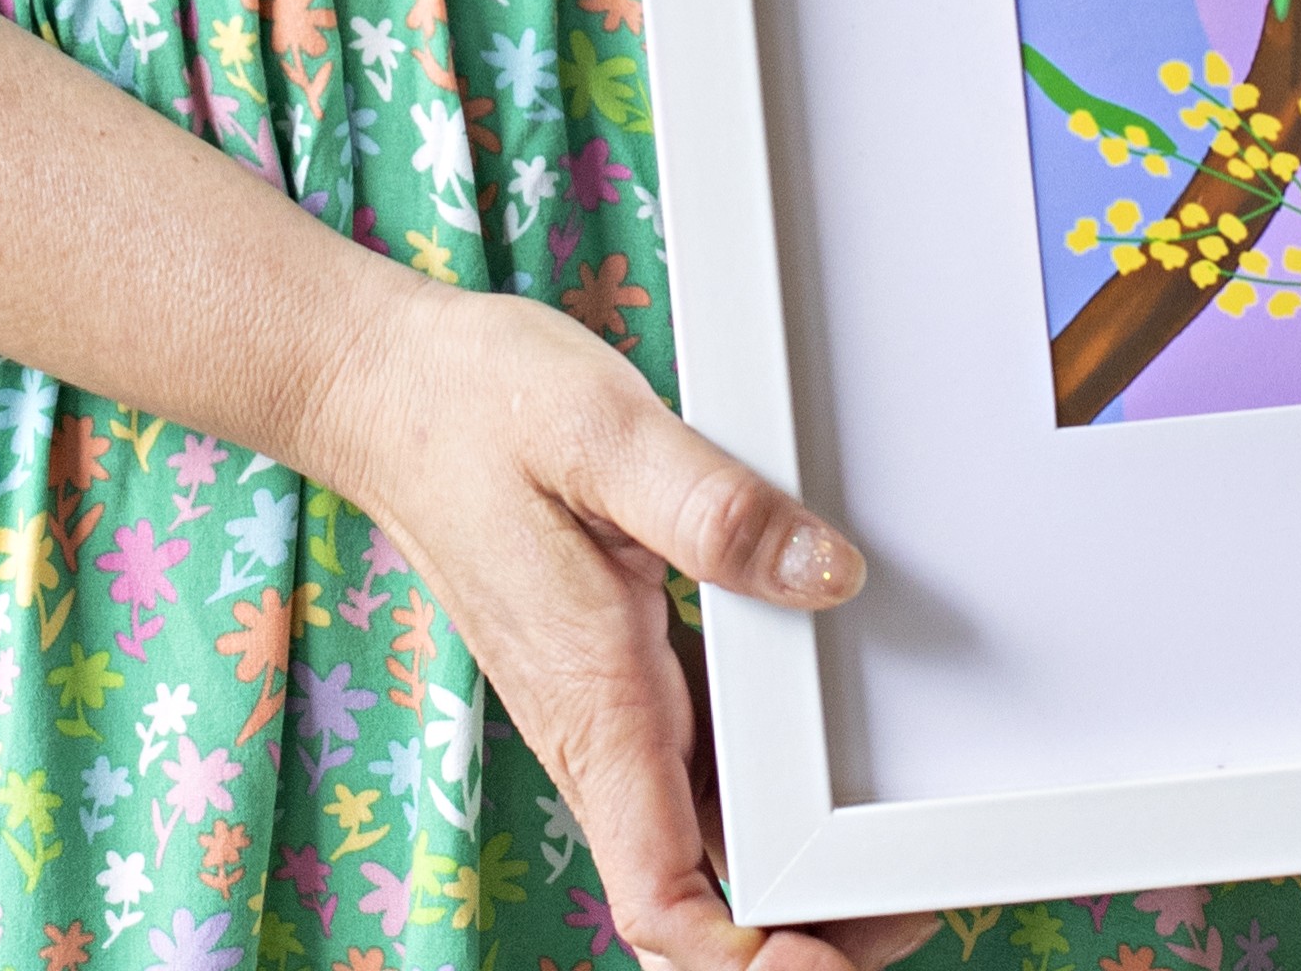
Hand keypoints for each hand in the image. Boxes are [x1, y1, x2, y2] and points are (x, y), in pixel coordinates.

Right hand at [313, 280, 943, 970]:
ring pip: (707, 843)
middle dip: (805, 932)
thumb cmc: (476, 407)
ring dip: (794, 876)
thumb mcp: (604, 430)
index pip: (665, 905)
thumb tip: (827, 575)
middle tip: (912, 904)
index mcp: (596, 703)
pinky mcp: (618, 673)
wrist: (388, 388)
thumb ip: (714, 509)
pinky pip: (701, 768)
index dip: (749, 966)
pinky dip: (771, 791)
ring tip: (899, 860)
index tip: (832, 955)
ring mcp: (608, 711)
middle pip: (704, 900)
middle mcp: (601, 731)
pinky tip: (835, 754)